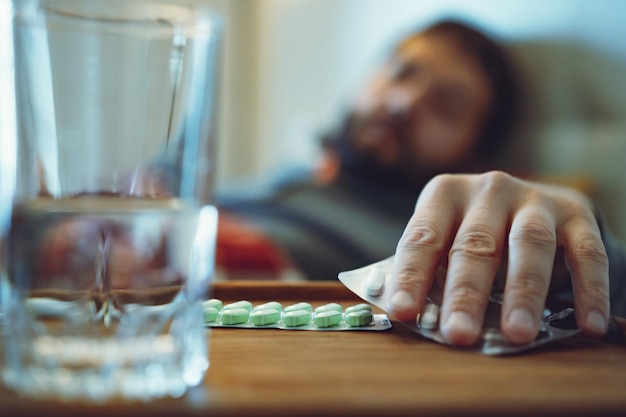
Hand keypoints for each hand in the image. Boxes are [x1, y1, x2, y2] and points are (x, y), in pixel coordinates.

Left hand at [386, 171, 609, 345]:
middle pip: (475, 245)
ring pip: (528, 245)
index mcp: (444, 194)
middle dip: (466, 293)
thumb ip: (429, 271)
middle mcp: (488, 190)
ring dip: (523, 292)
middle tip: (459, 334)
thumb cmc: (474, 233)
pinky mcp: (576, 214)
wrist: (532, 205)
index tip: (403, 313)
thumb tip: (405, 317)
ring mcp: (534, 199)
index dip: (411, 275)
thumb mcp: (445, 240)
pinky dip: (588, 288)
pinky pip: (586, 252)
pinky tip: (586, 323)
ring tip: (517, 334)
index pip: (422, 238)